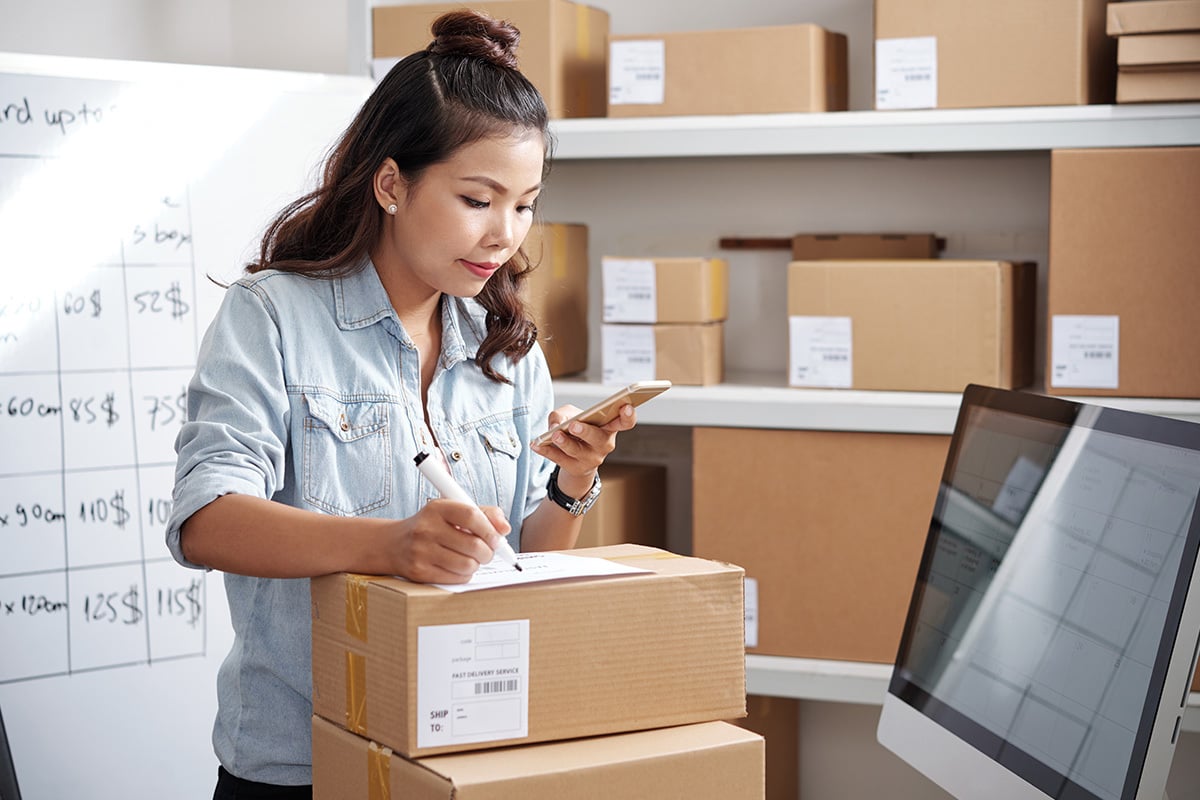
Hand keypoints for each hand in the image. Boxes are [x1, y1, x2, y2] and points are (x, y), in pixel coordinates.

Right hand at [387, 499, 511, 583]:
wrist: (393, 544)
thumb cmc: (431, 526)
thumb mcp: (452, 511)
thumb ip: (483, 514)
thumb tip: (505, 529)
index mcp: (437, 508)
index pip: (471, 515)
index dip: (490, 529)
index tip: (497, 538)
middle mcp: (426, 529)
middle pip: (474, 545)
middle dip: (488, 552)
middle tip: (487, 552)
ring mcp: (421, 552)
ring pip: (468, 565)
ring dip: (476, 564)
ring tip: (470, 558)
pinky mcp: (419, 572)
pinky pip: (457, 578)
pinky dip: (464, 574)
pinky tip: (457, 566)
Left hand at [530, 402, 637, 496]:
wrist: (575, 458)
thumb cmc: (578, 429)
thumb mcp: (571, 414)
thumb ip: (562, 413)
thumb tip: (555, 425)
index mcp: (609, 428)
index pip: (625, 423)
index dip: (628, 416)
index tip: (626, 406)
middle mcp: (604, 445)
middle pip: (597, 438)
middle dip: (586, 432)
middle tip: (574, 425)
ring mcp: (590, 459)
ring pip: (576, 450)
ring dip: (564, 443)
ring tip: (554, 436)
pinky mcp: (574, 468)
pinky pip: (558, 459)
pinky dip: (546, 450)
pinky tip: (535, 444)